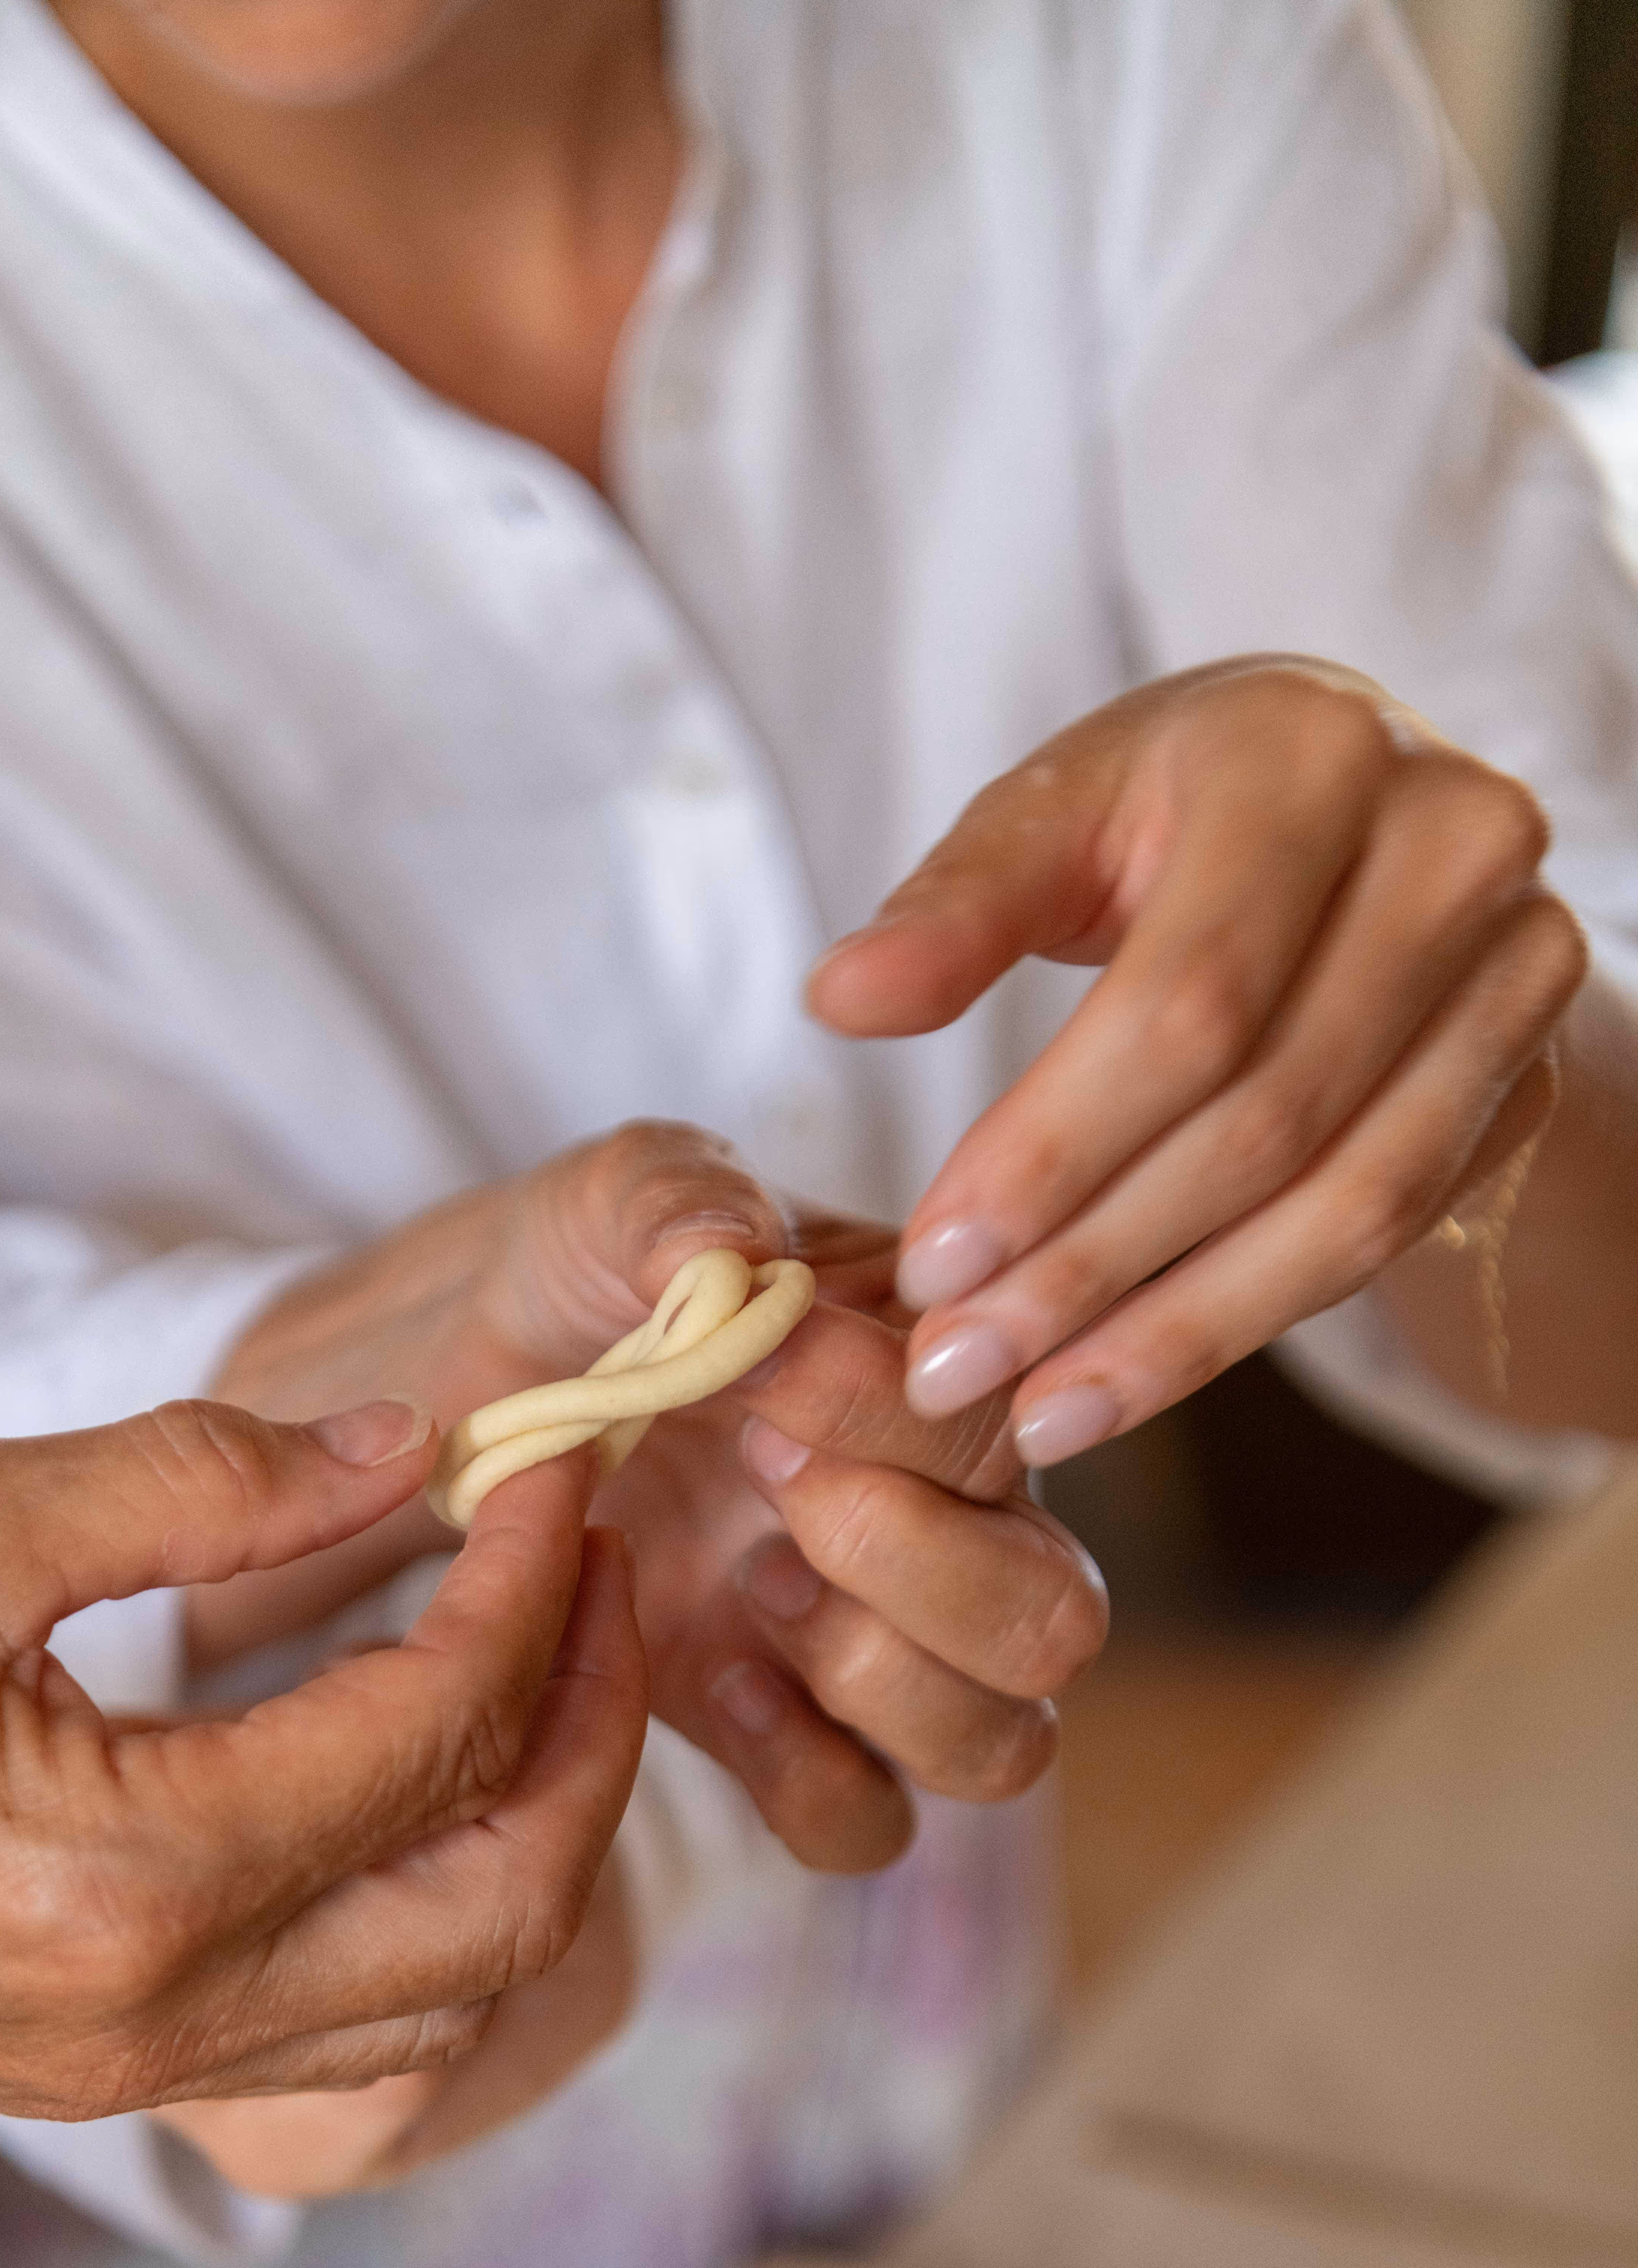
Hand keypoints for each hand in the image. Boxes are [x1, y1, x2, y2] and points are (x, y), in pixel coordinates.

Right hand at [0, 1405, 643, 2122]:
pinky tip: (440, 1798)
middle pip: (507, 1892)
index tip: (550, 1466)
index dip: (527, 1580)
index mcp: (134, 1872)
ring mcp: (148, 2070)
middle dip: (592, 1718)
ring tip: (549, 1669)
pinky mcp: (117, 2076)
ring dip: (544, 1826)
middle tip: (597, 1567)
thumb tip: (396, 1449)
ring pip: (462, 1989)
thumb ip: (192, 1478)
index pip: (435, 1725)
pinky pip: (366, 2036)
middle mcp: (170, 2009)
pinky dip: (452, 1918)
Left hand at [207, 1130, 1108, 1875]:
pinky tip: (714, 1677)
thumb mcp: (614, 1203)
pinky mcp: (784, 1739)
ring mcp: (873, 1648)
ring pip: (998, 1743)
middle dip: (927, 1564)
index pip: (1005, 1423)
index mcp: (942, 1384)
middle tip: (774, 1483)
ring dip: (881, 1678)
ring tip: (753, 1583)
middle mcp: (947, 1528)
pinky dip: (805, 1774)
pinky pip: (866, 1821)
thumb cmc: (584, 1276)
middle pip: (1055, 1619)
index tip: (762, 1364)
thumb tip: (726, 1251)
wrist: (473, 1385)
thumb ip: (676, 1200)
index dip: (893, 1411)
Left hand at [807, 658, 1586, 1462]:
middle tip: (955, 1362)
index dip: (1052, 1148)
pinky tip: (1122, 1384)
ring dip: (1169, 1330)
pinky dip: (1243, 1321)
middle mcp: (1449, 848)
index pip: (1184, 1001)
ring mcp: (1517, 965)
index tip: (931, 1263)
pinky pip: (1383, 1232)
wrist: (1362, 823)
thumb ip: (955, 906)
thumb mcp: (1059, 815)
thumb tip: (841, 998)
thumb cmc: (1180, 815)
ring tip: (1032, 1410)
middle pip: (1260, 1114)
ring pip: (1338, 1201)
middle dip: (1090, 1261)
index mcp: (1309, 757)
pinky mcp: (1526, 1072)